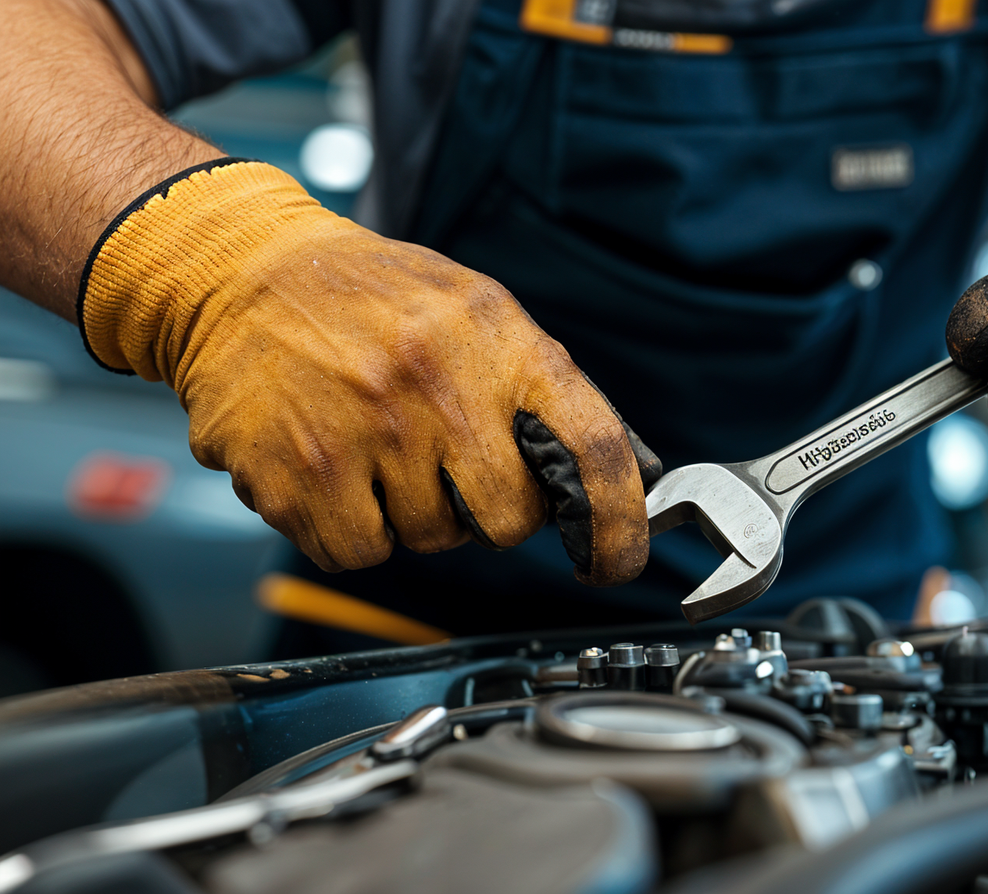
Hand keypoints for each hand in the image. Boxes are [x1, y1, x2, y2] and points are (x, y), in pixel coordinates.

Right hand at [81, 162, 657, 580]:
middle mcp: (434, 388)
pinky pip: (355, 551)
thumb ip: (542, 388)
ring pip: (427, 541)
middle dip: (488, 512)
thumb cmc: (372, 297)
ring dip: (412, 514)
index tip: (616, 560)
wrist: (240, 272)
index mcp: (495, 341)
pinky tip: (336, 470)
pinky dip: (350, 528)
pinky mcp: (294, 478)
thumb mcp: (477, 310)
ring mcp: (360, 436)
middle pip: (505, 521)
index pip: (589, 449)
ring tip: (378, 447)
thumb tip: (619, 474)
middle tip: (451, 467)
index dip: (618, 522)